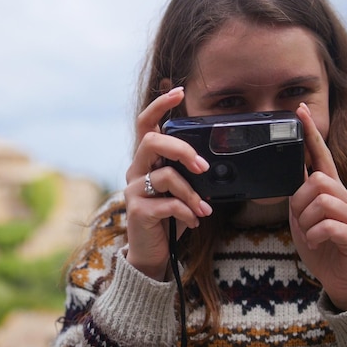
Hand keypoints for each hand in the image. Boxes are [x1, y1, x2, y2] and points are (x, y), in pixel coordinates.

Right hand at [124, 87, 211, 280]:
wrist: (153, 253)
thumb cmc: (169, 218)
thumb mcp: (181, 190)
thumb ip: (188, 174)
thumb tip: (212, 162)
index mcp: (147, 161)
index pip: (146, 125)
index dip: (160, 106)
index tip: (179, 92)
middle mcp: (135, 170)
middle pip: (152, 142)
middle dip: (182, 150)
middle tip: (203, 166)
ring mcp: (134, 190)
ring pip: (165, 176)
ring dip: (191, 192)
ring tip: (204, 207)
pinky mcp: (137, 210)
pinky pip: (167, 204)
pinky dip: (187, 212)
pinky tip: (193, 220)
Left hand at [289, 103, 346, 310]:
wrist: (336, 277)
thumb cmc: (319, 244)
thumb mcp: (302, 216)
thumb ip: (298, 195)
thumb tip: (288, 174)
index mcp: (331, 190)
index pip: (321, 155)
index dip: (310, 133)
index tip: (299, 110)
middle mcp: (346, 197)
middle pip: (317, 179)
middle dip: (299, 201)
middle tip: (301, 220)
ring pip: (321, 201)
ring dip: (306, 221)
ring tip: (310, 233)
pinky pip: (327, 225)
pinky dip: (314, 235)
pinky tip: (317, 242)